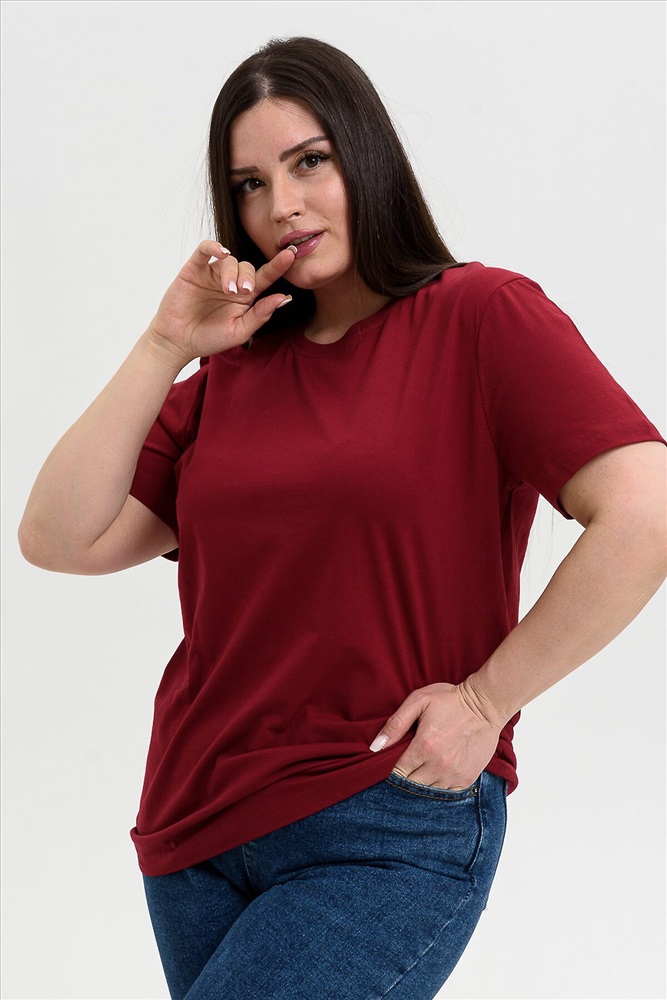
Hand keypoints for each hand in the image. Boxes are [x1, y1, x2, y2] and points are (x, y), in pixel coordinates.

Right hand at [147, 240, 296, 366]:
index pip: (265, 277)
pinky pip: (205, 250)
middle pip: (248, 267)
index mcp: (246, 297)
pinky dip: (214, 247)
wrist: (178, 342)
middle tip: (243, 293)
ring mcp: (212, 275)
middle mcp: (231, 282)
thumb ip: (261, 315)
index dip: (278, 266)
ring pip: (230, 260)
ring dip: (232, 273)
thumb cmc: (209, 338)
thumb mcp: (239, 331)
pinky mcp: (194, 270)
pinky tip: (221, 252)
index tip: (292, 254)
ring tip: (228, 290)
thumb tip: (284, 297)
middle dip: (249, 278)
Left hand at [369, 682, 501, 789]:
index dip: (391, 771)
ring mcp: (453, 774)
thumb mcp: (419, 701)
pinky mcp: (466, 778)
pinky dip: (438, 786)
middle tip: (405, 768)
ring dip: (422, 783)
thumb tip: (376, 746)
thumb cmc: (449, 700)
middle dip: (405, 778)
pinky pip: (446, 793)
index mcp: (424, 746)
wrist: (485, 705)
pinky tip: (436, 773)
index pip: (398, 772)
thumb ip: (396, 723)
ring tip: (421, 769)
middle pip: (411, 784)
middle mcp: (438, 764)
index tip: (390, 766)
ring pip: (428, 791)